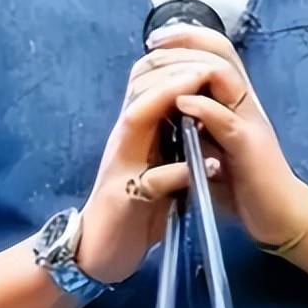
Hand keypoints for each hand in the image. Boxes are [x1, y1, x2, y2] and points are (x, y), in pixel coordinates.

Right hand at [76, 44, 240, 284]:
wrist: (98, 253)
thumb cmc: (132, 207)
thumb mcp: (154, 164)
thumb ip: (170, 138)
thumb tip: (202, 110)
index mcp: (134, 131)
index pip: (145, 81)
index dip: (172, 62)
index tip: (206, 53)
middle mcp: (124, 140)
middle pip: (139, 89)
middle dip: (174, 71)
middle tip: (209, 65)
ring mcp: (120, 168)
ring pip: (136, 119)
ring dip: (167, 101)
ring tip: (199, 94)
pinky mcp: (124, 201)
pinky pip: (149, 182)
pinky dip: (177, 172)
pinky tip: (207, 167)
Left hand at [150, 26, 307, 251]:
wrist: (280, 215)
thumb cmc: (243, 182)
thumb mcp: (213, 144)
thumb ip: (195, 122)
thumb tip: (165, 103)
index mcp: (236, 99)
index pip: (217, 50)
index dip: (187, 37)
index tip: (154, 39)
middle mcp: (245, 102)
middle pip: (220, 52)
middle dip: (183, 41)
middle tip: (153, 42)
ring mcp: (250, 121)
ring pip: (225, 75)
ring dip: (189, 66)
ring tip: (161, 65)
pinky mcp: (250, 147)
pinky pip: (228, 120)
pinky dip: (204, 107)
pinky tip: (181, 103)